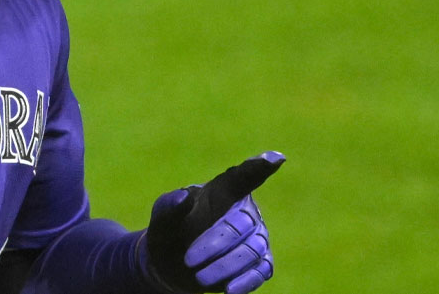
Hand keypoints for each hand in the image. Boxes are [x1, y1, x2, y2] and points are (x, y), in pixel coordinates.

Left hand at [145, 151, 284, 293]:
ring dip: (225, 266)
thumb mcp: (162, 217)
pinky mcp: (260, 262)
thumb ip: (170, 205)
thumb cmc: (170, 231)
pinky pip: (262, 270)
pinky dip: (247, 281)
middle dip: (215, 243)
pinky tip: (230, 292)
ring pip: (252, 250)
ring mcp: (256, 237)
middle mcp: (245, 211)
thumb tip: (184, 197)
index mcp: (223, 191)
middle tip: (188, 260)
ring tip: (199, 278)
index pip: (243, 177)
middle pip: (242, 224)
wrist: (170, 264)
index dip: (259, 167)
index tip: (276, 158)